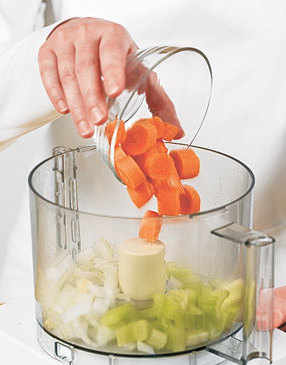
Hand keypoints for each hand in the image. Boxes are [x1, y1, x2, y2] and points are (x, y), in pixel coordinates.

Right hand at [38, 18, 136, 137]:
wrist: (82, 34)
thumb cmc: (109, 52)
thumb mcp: (131, 60)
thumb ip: (145, 83)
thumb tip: (166, 112)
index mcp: (112, 35)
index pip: (111, 53)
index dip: (113, 72)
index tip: (115, 92)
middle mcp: (86, 34)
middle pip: (86, 69)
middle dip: (92, 98)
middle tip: (99, 120)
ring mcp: (64, 41)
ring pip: (67, 76)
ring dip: (76, 106)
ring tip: (86, 128)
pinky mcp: (47, 51)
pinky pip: (48, 75)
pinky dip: (55, 95)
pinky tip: (64, 110)